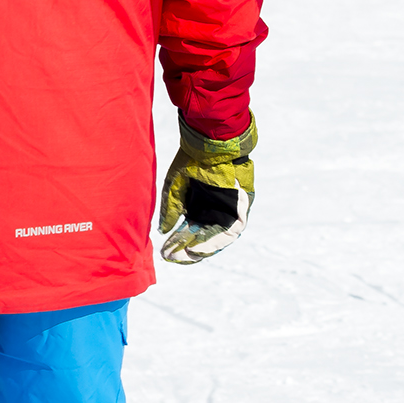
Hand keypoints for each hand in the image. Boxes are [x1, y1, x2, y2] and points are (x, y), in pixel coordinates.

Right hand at [157, 117, 255, 264]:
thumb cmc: (192, 160)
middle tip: (175, 258)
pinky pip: (230, 231)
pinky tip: (200, 248)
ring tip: (186, 256)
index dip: (178, 241)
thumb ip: (170, 209)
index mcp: (198, 202)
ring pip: (216, 236)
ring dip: (202, 248)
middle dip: (188, 248)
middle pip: (202, 235)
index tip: (167, 253)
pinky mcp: (240, 207)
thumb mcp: (175, 186)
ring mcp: (227, 209)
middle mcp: (213, 208)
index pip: (189, 229)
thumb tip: (163, 231)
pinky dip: (215, 241)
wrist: (213, 144)